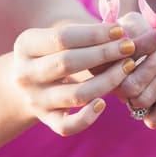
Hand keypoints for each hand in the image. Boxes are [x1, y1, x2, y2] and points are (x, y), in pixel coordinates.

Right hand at [10, 22, 137, 135]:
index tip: (119, 30)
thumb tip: (121, 32)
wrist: (26, 82)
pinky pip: (67, 126)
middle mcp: (25, 73)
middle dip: (104, 53)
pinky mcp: (46, 119)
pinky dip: (87, 118)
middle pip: (68, 63)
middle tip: (129, 46)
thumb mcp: (58, 37)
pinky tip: (103, 103)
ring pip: (75, 94)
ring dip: (107, 80)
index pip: (62, 37)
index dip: (94, 34)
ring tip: (128, 67)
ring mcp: (35, 99)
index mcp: (26, 45)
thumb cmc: (53, 52)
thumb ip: (85, 33)